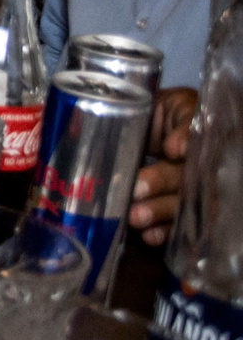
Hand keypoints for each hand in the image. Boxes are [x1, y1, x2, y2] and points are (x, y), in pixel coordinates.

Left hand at [130, 86, 196, 246]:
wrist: (149, 126)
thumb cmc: (162, 112)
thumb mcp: (173, 104)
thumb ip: (180, 120)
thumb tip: (178, 147)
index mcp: (202, 133)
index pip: (202, 138)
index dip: (189, 143)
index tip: (172, 150)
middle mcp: (203, 163)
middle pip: (188, 176)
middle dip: (162, 183)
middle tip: (136, 188)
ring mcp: (196, 188)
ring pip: (185, 204)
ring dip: (160, 212)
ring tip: (136, 216)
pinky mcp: (183, 210)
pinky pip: (179, 225)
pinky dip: (164, 232)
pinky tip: (149, 235)